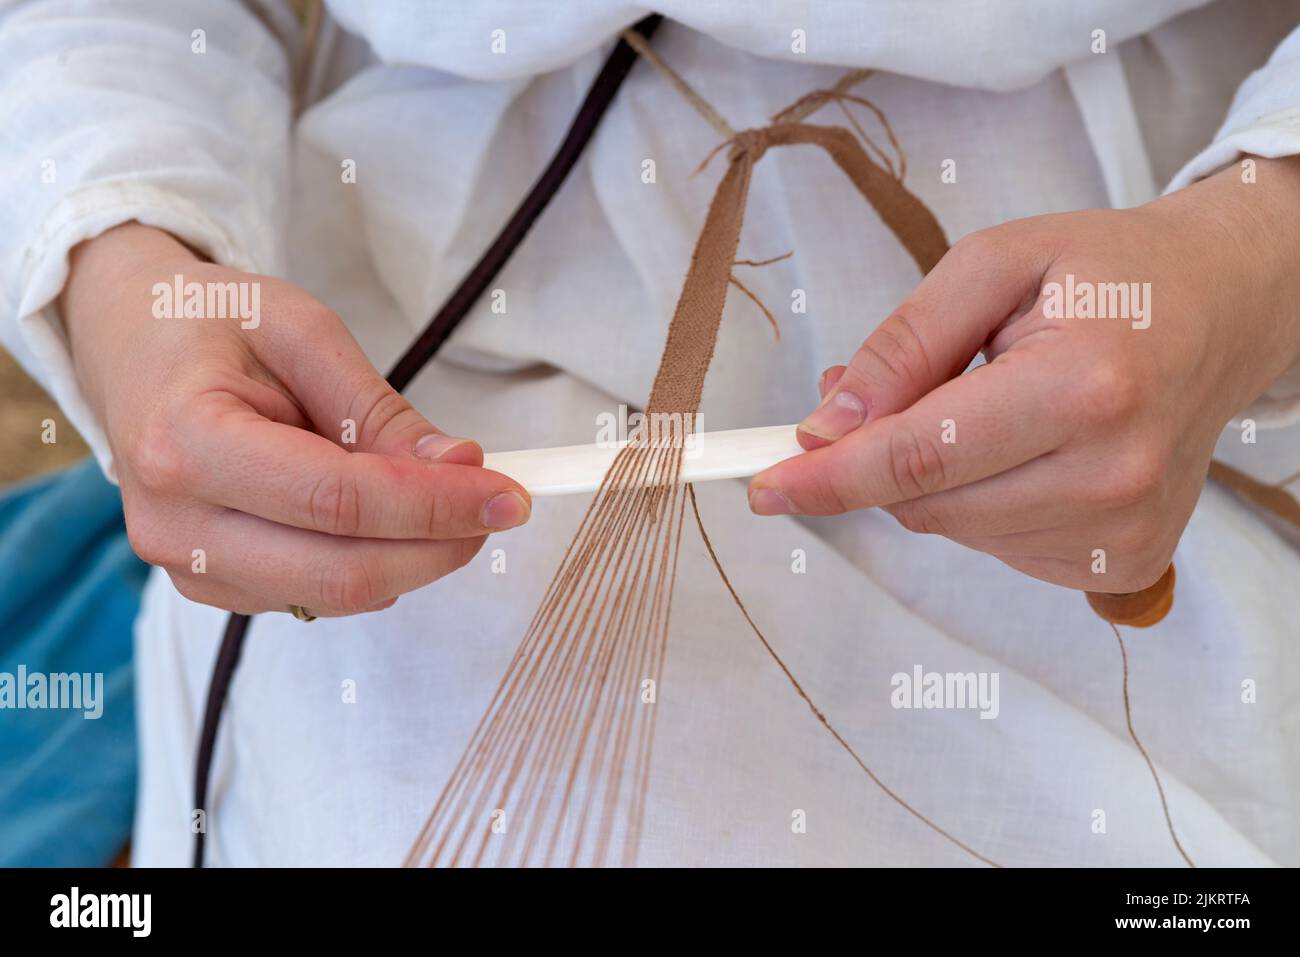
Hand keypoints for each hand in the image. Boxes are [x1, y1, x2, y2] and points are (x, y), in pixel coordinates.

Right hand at [61, 223, 530, 615]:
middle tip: (498, 505)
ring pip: (333, 596)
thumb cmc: (213, 323)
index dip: (436, 507)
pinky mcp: (205, 585)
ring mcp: (184, 565)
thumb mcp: (304, 333)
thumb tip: (459, 469)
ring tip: (445, 499)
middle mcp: (174, 523)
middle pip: (340, 572)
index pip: (338, 503)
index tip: (509, 495)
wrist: (128, 342)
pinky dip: (372, 566)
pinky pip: (312, 597)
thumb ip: (380, 411)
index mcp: (186, 442)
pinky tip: (388, 519)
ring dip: (413, 559)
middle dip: (439, 547)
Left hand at [749, 158, 1299, 591]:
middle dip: (884, 456)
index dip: (829, 476)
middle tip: (905, 388)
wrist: (1222, 311)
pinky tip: (1029, 448)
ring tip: (992, 403)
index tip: (765, 485)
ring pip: (954, 530)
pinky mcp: (1124, 561)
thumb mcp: (995, 263)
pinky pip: (998, 547)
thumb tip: (829, 424)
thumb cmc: (1110, 275)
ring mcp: (1124, 530)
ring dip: (939, 477)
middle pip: (927, 503)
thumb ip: (905, 342)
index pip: (922, 456)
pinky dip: (983, 501)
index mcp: (1085, 388)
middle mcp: (1113, 474)